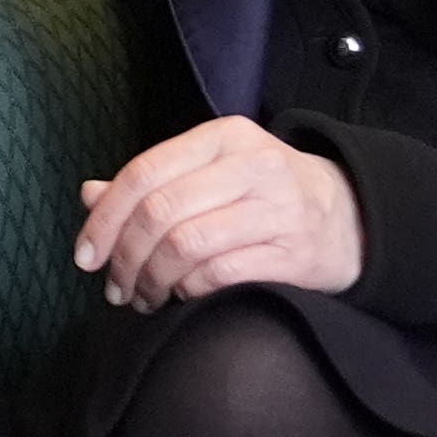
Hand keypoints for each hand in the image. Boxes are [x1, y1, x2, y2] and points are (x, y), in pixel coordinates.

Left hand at [73, 117, 364, 310]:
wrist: (351, 217)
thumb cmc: (264, 194)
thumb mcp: (212, 172)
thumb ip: (152, 182)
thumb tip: (89, 195)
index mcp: (224, 138)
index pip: (145, 172)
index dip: (105, 218)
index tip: (86, 256)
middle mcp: (253, 165)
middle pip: (161, 212)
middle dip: (125, 257)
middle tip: (115, 288)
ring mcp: (277, 209)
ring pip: (186, 245)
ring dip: (152, 281)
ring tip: (143, 298)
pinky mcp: (294, 253)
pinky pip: (220, 275)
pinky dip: (188, 291)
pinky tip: (181, 298)